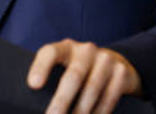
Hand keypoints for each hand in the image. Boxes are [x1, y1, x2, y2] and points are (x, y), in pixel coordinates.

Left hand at [27, 38, 142, 113]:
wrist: (116, 63)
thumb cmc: (80, 71)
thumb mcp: (66, 68)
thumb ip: (52, 80)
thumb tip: (35, 107)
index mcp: (66, 48)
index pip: (50, 52)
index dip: (41, 67)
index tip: (33, 85)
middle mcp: (86, 50)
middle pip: (73, 76)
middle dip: (61, 101)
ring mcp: (106, 60)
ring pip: (92, 90)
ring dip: (80, 113)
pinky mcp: (121, 72)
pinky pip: (108, 98)